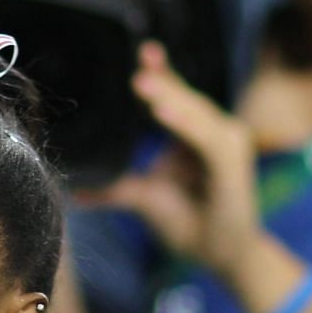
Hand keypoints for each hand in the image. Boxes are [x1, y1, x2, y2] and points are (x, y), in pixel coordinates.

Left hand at [86, 43, 259, 279]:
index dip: (162, 74)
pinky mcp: (234, 163)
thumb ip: (118, 190)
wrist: (226, 258)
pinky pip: (207, 140)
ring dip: (172, 98)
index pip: (176, 97)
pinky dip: (187, 125)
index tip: (144, 54)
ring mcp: (228, 144)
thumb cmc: (193, 226)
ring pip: (197, 114)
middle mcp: (215, 133)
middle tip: (138, 64)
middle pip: (186, 99)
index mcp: (194, 136)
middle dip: (162, 81)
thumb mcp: (147, 202)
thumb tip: (77, 192)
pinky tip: (165, 114)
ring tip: (144, 85)